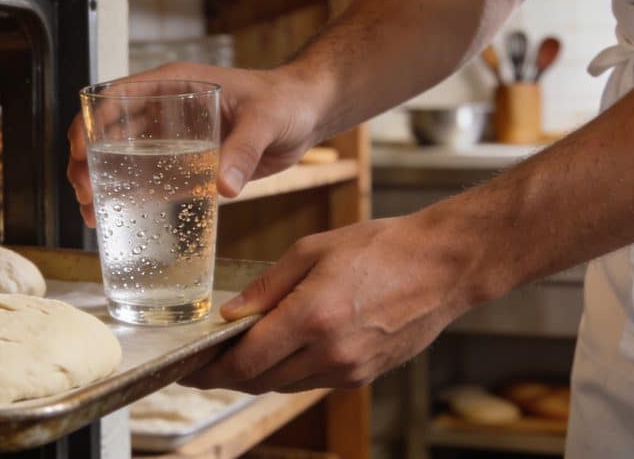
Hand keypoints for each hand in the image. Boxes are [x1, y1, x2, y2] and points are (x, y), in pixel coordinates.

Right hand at [67, 62, 326, 226]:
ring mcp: (174, 138)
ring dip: (104, 183)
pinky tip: (119, 218)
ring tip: (91, 213)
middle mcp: (167, 111)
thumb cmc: (286, 101)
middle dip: (88, 162)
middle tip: (85, 194)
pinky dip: (132, 197)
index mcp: (175, 85)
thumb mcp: (264, 120)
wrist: (307, 116)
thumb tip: (224, 186)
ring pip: (124, 159)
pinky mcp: (188, 163)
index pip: (117, 97)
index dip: (90, 122)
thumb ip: (243, 150)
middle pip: (110, 132)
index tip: (79, 151)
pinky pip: (152, 180)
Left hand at [180, 214, 499, 392]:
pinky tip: (281, 352)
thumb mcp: (313, 251)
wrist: (443, 266)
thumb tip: (231, 314)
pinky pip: (311, 382)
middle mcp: (331, 353)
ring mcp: (350, 370)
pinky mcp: (364, 377)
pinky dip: (289, 371)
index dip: (210, 371)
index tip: (189, 370)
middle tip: (202, 367)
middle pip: (259, 381)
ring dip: (257, 375)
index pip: (245, 361)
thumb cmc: (381, 247)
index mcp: (313, 317)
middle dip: (226, 377)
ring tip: (236, 356)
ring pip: (284, 386)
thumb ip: (267, 287)